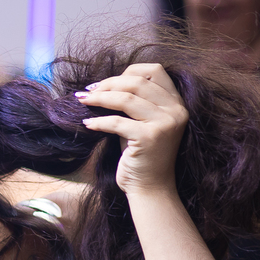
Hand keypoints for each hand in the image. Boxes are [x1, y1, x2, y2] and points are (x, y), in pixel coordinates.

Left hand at [75, 63, 187, 195]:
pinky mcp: (150, 138)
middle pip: (138, 81)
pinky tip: (87, 124)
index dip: (127, 72)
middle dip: (108, 84)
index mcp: (176, 103)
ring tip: (83, 101)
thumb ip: (133, 102)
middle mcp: (176, 111)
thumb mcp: (140, 123)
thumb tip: (102, 84)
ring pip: (127, 98)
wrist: (150, 188)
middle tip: (88, 92)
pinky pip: (117, 122)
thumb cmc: (140, 155)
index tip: (105, 83)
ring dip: (100, 98)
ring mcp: (165, 124)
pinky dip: (99, 122)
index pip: (155, 70)